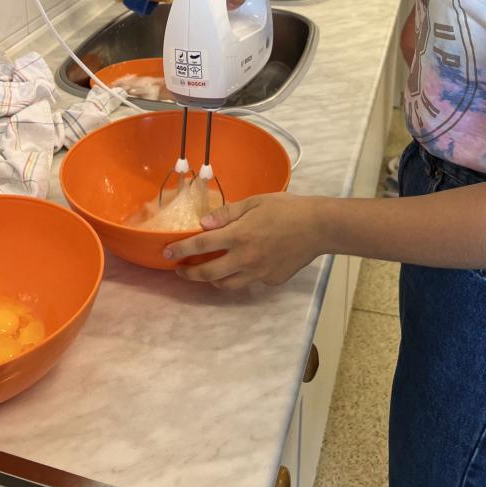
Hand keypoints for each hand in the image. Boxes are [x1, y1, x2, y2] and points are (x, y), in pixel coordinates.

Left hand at [163, 193, 323, 289]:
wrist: (318, 227)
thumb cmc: (286, 208)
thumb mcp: (255, 202)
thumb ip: (227, 213)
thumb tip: (204, 224)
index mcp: (239, 235)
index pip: (202, 245)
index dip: (181, 250)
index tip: (167, 253)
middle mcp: (245, 258)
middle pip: (209, 273)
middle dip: (190, 274)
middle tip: (180, 271)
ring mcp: (258, 273)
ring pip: (227, 284)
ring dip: (212, 280)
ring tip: (206, 273)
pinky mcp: (271, 280)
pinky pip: (249, 282)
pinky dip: (240, 276)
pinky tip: (242, 266)